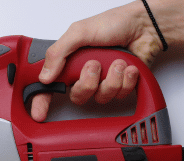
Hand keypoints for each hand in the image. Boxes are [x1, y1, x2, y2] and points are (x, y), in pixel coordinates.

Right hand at [30, 2, 163, 120]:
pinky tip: (128, 67)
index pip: (50, 86)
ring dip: (111, 78)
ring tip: (117, 61)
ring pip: (101, 97)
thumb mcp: (79, 32)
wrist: (145, 26)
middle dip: (88, 82)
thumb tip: (45, 75)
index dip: (42, 101)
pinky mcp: (121, 86)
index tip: (38, 114)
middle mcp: (85, 74)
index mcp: (71, 62)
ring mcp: (103, 81)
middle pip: (78, 96)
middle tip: (95, 65)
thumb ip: (59, 52)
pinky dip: (126, 79)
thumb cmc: (114, 23)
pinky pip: (120, 95)